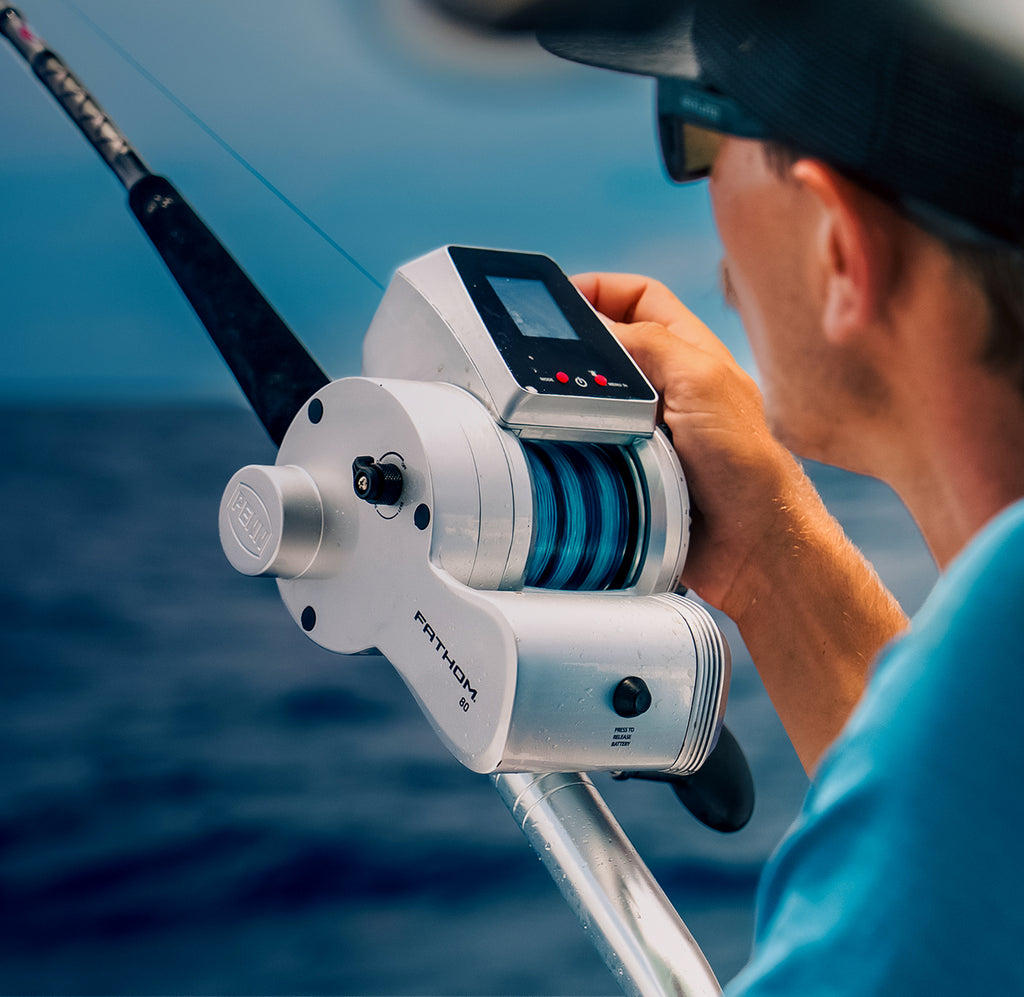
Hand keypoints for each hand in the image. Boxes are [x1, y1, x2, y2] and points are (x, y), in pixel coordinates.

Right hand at [573, 272, 798, 617]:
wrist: (749, 547)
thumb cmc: (745, 465)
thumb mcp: (699, 381)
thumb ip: (647, 343)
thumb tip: (591, 323)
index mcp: (689, 352)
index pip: (638, 297)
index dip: (599, 290)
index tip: (556, 302)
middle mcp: (667, 387)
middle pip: (606, 349)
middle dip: (574, 350)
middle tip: (542, 358)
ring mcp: (646, 430)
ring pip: (590, 400)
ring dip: (569, 402)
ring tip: (548, 405)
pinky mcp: (629, 470)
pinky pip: (587, 446)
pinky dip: (570, 443)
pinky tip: (560, 445)